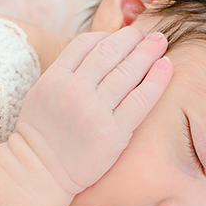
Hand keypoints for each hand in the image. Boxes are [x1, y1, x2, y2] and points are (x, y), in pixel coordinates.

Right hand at [14, 26, 170, 195]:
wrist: (39, 171)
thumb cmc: (41, 134)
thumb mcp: (42, 94)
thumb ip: (65, 72)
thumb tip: (95, 51)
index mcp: (55, 78)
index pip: (85, 43)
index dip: (107, 35)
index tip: (121, 36)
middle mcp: (74, 90)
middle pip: (110, 52)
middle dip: (132, 38)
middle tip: (147, 34)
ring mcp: (94, 111)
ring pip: (128, 71)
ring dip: (148, 52)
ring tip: (159, 42)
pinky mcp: (113, 132)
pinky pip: (141, 99)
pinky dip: (156, 79)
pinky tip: (166, 66)